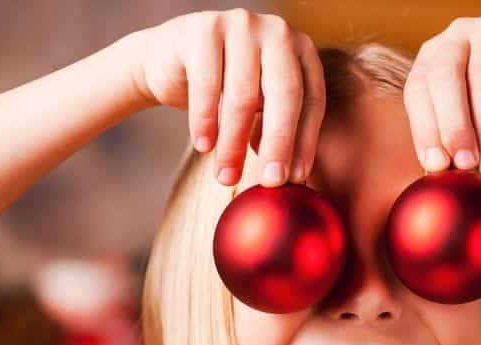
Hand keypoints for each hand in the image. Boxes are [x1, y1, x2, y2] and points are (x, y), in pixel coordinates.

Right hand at [129, 9, 325, 186]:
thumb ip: (278, 134)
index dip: (304, 142)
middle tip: (270, 182)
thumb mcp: (259, 110)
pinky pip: (207, 86)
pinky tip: (203, 147)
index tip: (294, 179)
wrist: (168, 62)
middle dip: (278, 144)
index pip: (312, 100)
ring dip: (234, 143)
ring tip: (226, 176)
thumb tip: (294, 182)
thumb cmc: (222, 91)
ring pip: (244, 95)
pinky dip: (205, 122)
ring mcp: (241, 25)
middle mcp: (277, 32)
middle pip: (285, 95)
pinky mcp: (204, 28)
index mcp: (300, 51)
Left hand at [403, 11, 480, 174]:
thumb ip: (453, 142)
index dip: (425, 130)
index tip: (438, 166)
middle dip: (454, 126)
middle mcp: (458, 35)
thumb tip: (438, 169)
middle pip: (446, 77)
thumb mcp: (473, 124)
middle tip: (465, 164)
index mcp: (433, 56)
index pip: (418, 90)